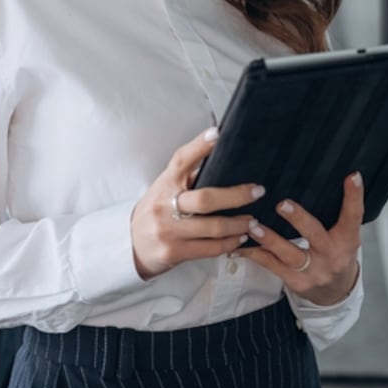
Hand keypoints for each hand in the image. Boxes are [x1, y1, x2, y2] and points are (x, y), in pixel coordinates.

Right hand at [131, 127, 262, 279]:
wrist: (130, 244)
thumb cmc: (155, 211)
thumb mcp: (164, 188)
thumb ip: (187, 177)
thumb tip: (220, 157)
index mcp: (165, 184)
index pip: (182, 160)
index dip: (199, 146)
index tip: (218, 134)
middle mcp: (164, 206)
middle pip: (206, 199)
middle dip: (237, 196)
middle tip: (258, 191)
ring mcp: (169, 231)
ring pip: (213, 227)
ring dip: (239, 224)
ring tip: (253, 220)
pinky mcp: (174, 252)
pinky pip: (210, 248)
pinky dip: (230, 243)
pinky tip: (239, 238)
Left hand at [240, 171, 363, 305]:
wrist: (335, 293)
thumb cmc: (337, 255)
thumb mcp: (345, 235)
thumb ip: (338, 214)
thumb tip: (330, 178)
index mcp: (347, 240)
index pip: (353, 216)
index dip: (354, 196)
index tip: (352, 176)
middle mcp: (332, 256)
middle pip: (316, 236)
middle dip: (298, 220)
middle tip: (282, 205)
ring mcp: (313, 271)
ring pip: (290, 255)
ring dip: (270, 239)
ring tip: (253, 226)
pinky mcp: (296, 282)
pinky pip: (272, 266)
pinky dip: (256, 253)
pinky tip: (241, 244)